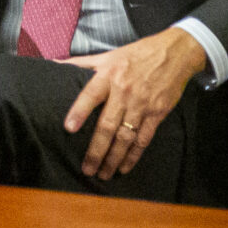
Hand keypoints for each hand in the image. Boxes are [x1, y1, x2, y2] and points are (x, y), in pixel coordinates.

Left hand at [63, 25, 209, 178]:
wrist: (174, 53)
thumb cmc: (136, 54)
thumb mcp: (108, 55)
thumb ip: (82, 63)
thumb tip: (53, 63)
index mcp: (109, 75)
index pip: (91, 94)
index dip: (79, 111)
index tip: (68, 128)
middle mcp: (125, 91)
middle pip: (108, 125)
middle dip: (96, 150)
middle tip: (87, 169)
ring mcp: (142, 104)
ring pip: (125, 137)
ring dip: (113, 158)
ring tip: (103, 174)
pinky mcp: (157, 113)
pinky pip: (143, 139)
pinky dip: (133, 155)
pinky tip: (124, 168)